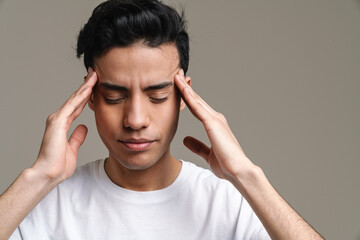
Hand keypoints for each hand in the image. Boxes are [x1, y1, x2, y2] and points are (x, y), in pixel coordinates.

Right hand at [32, 68, 96, 182]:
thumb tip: (83, 127)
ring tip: (94, 75)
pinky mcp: (57, 122)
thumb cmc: (58, 165)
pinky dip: (80, 96)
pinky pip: (72, 106)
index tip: (95, 86)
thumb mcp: (72, 148)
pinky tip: (88, 88)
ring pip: (74, 99)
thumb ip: (77, 137)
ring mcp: (57, 119)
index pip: (77, 106)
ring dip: (85, 87)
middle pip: (76, 99)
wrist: (48, 173)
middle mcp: (59, 119)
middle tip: (95, 74)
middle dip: (86, 86)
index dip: (86, 96)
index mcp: (62, 125)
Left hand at [175, 69, 254, 181]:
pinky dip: (189, 97)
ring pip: (196, 100)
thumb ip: (197, 145)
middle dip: (185, 87)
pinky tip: (182, 88)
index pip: (197, 107)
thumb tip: (186, 140)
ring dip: (185, 87)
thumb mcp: (207, 154)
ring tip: (176, 75)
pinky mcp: (213, 123)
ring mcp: (215, 119)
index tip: (178, 87)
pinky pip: (198, 108)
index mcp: (214, 125)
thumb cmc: (226, 164)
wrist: (238, 171)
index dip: (187, 96)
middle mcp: (215, 118)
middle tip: (176, 74)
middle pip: (196, 99)